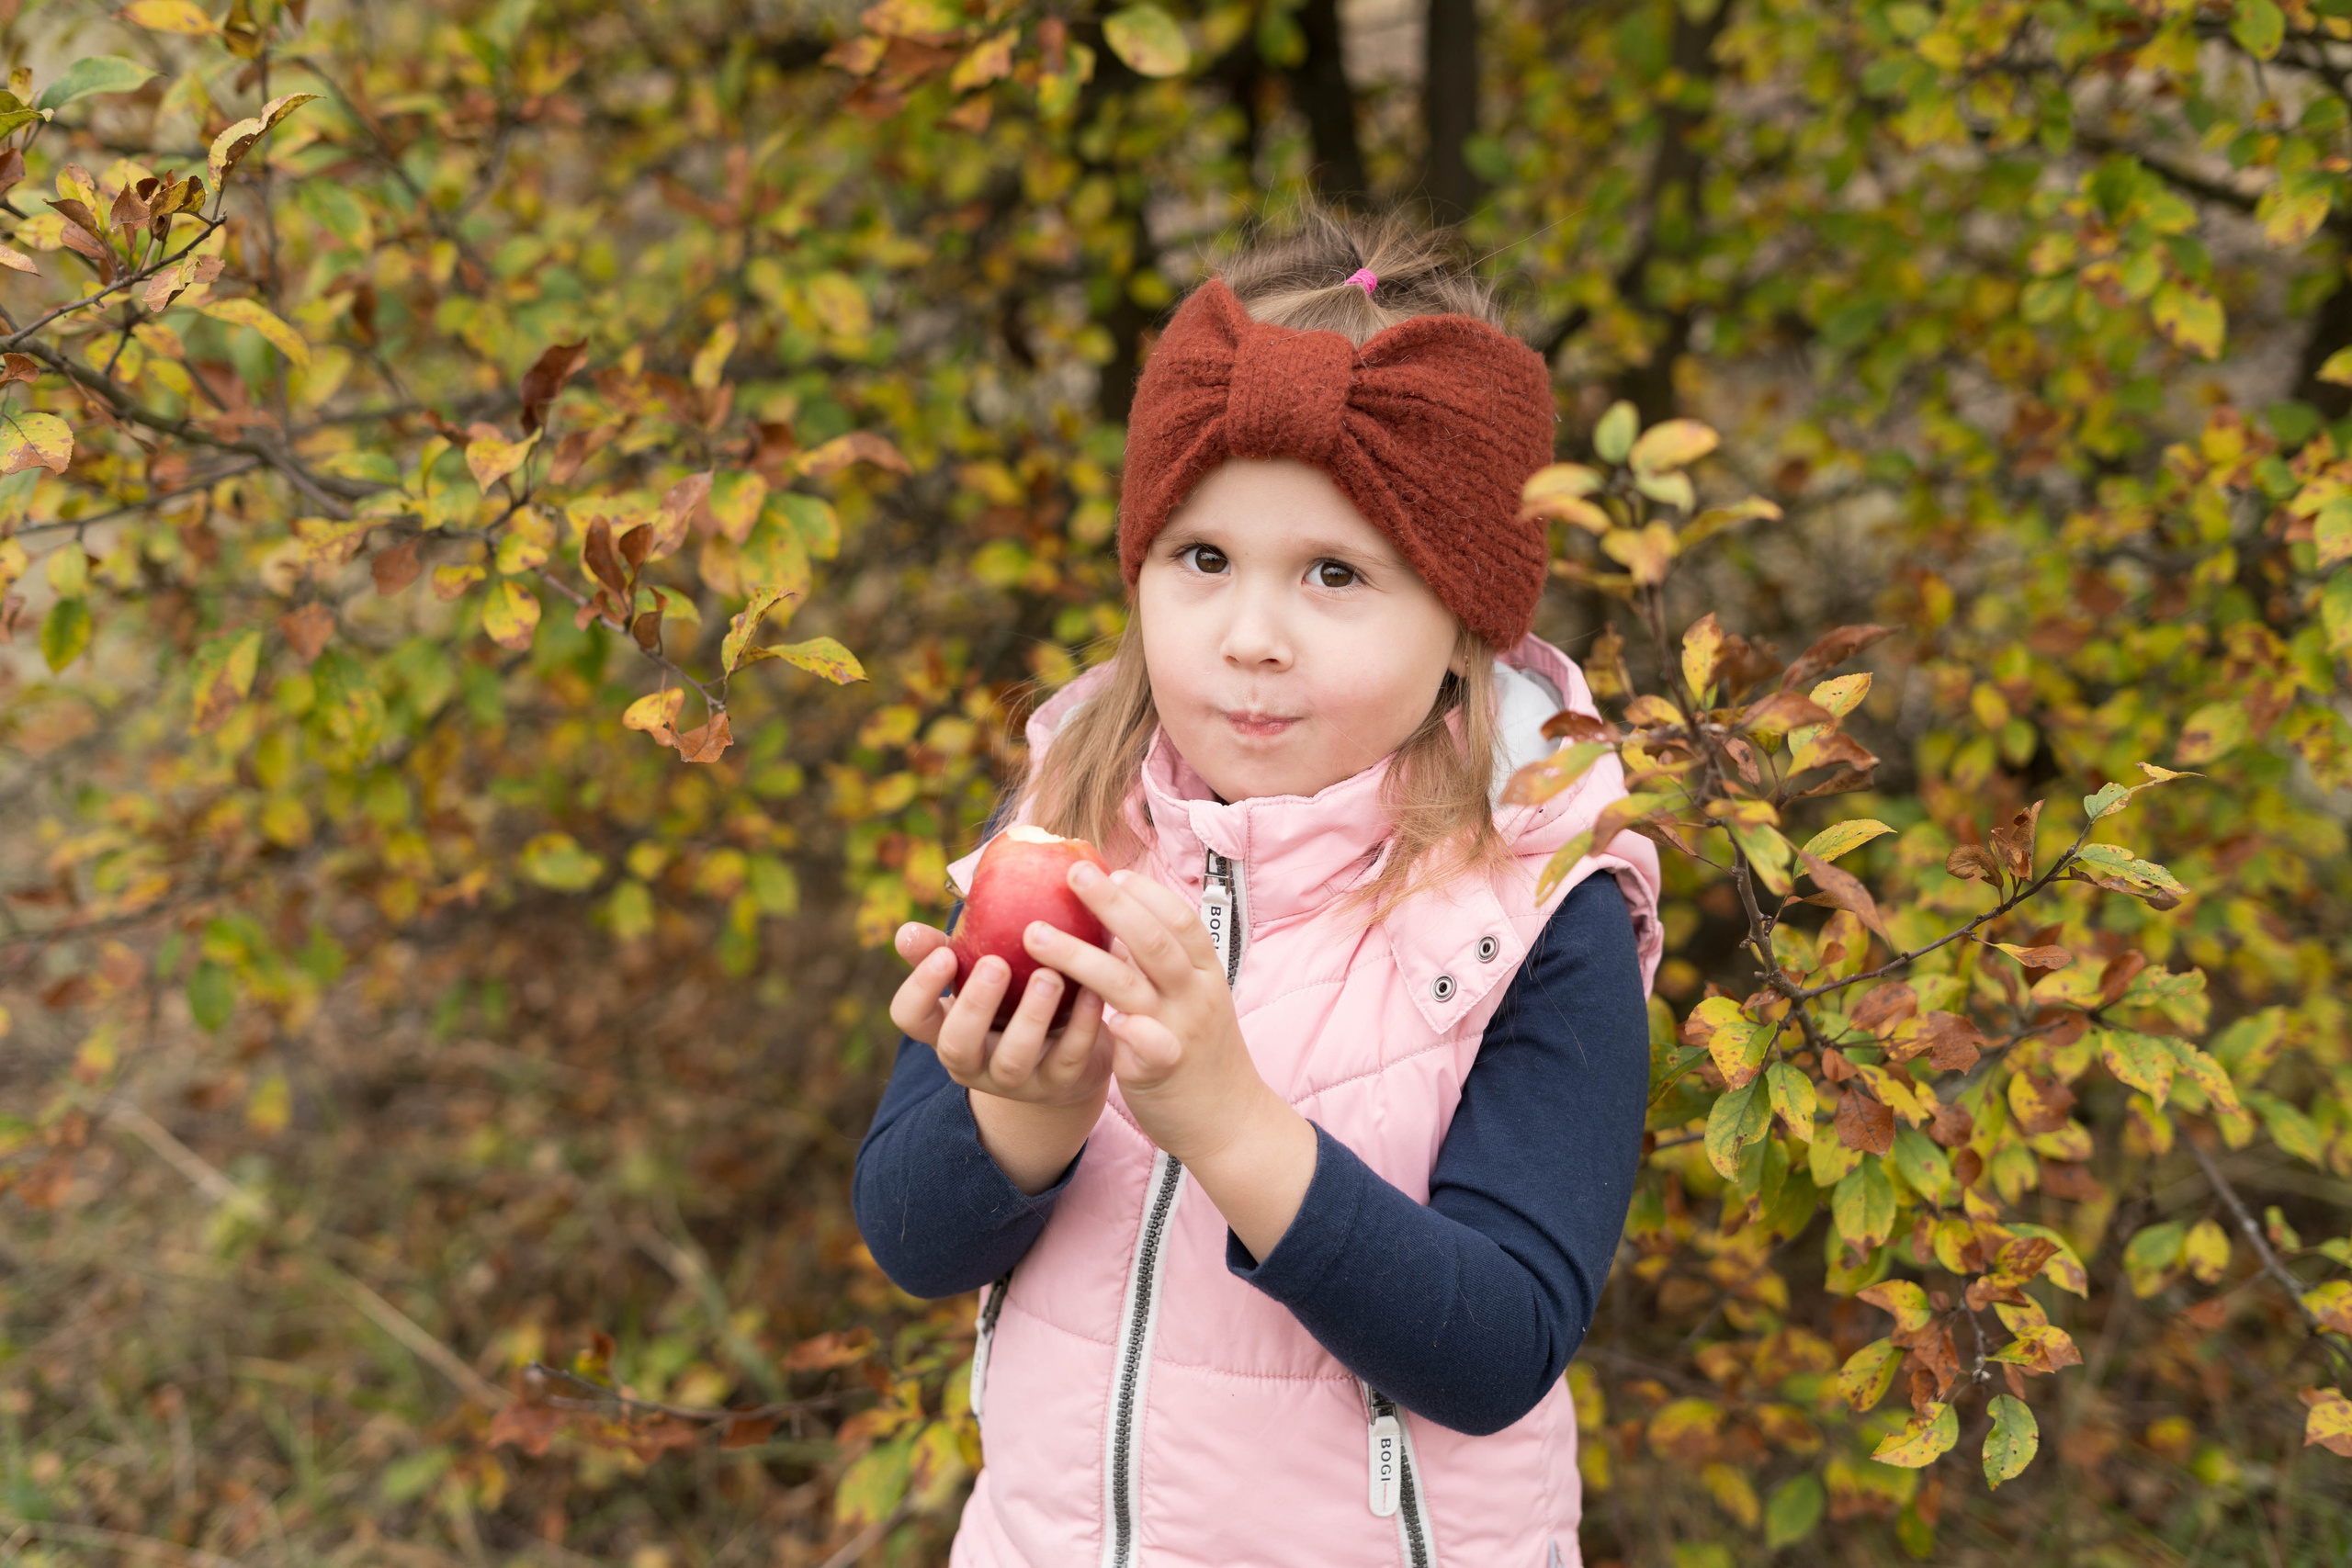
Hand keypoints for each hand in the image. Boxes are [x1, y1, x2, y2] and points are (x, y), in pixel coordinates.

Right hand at [888, 921, 1111, 1110]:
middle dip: (975, 1006)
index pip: (910, 1017)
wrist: (1064, 1055)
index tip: (945, 953)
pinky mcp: (1059, 1084)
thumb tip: (907, 931)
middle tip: (996, 964)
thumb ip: (945, 948)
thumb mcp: (976, 974)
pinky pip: (1068, 1059)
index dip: (919, 989)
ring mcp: (1015, 1080)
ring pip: (1013, 1060)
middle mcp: (972, 1061)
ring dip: (1031, 1017)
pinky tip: (1092, 992)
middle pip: (957, 1046)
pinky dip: (1081, 1026)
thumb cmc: (1009, 996)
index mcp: (943, 1027)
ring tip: (1049, 977)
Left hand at [1023, 863, 1278, 1165]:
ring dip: (1082, 957)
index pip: (1179, 918)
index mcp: (1203, 973)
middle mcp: (1195, 995)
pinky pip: (1152, 1047)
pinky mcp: (1165, 1072)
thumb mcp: (1191, 999)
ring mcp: (1181, 1031)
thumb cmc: (1200, 1053)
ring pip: (1131, 985)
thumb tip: (1118, 919)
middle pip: (1153, 939)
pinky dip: (1134, 1032)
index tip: (1112, 871)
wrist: (1232, 1121)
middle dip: (1111, 904)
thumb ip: (1158, 965)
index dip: (1146, 893)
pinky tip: (1108, 1021)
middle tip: (1072, 874)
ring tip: (1034, 934)